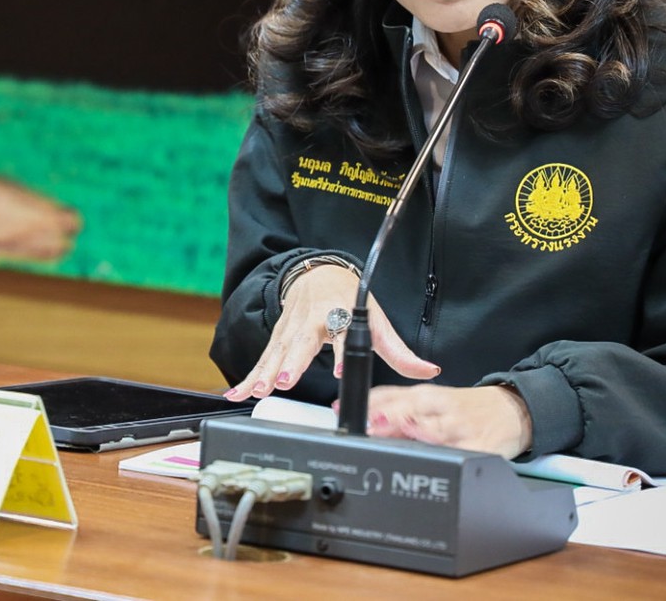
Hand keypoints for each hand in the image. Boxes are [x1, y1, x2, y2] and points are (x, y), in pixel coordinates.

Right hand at [223, 265, 439, 400]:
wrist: (318, 273)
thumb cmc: (349, 299)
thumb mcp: (376, 319)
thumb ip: (398, 351)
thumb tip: (428, 369)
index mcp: (339, 313)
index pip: (342, 332)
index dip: (341, 351)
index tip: (341, 367)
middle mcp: (312, 320)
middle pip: (301, 342)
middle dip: (292, 361)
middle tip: (284, 380)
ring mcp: (291, 328)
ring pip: (276, 351)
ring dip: (264, 371)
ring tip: (257, 391)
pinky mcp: (277, 337)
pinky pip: (262, 358)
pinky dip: (247, 375)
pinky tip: (237, 392)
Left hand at [363, 383, 532, 458]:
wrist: (513, 411)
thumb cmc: (467, 408)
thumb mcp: (433, 400)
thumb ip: (398, 407)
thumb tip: (365, 416)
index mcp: (430, 396)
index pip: (396, 397)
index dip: (371, 406)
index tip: (347, 411)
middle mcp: (444, 410)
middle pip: (413, 413)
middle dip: (389, 420)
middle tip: (368, 427)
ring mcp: (462, 431)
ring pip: (435, 433)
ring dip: (412, 436)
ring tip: (392, 441)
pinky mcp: (480, 450)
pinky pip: (460, 456)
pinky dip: (447, 458)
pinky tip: (435, 460)